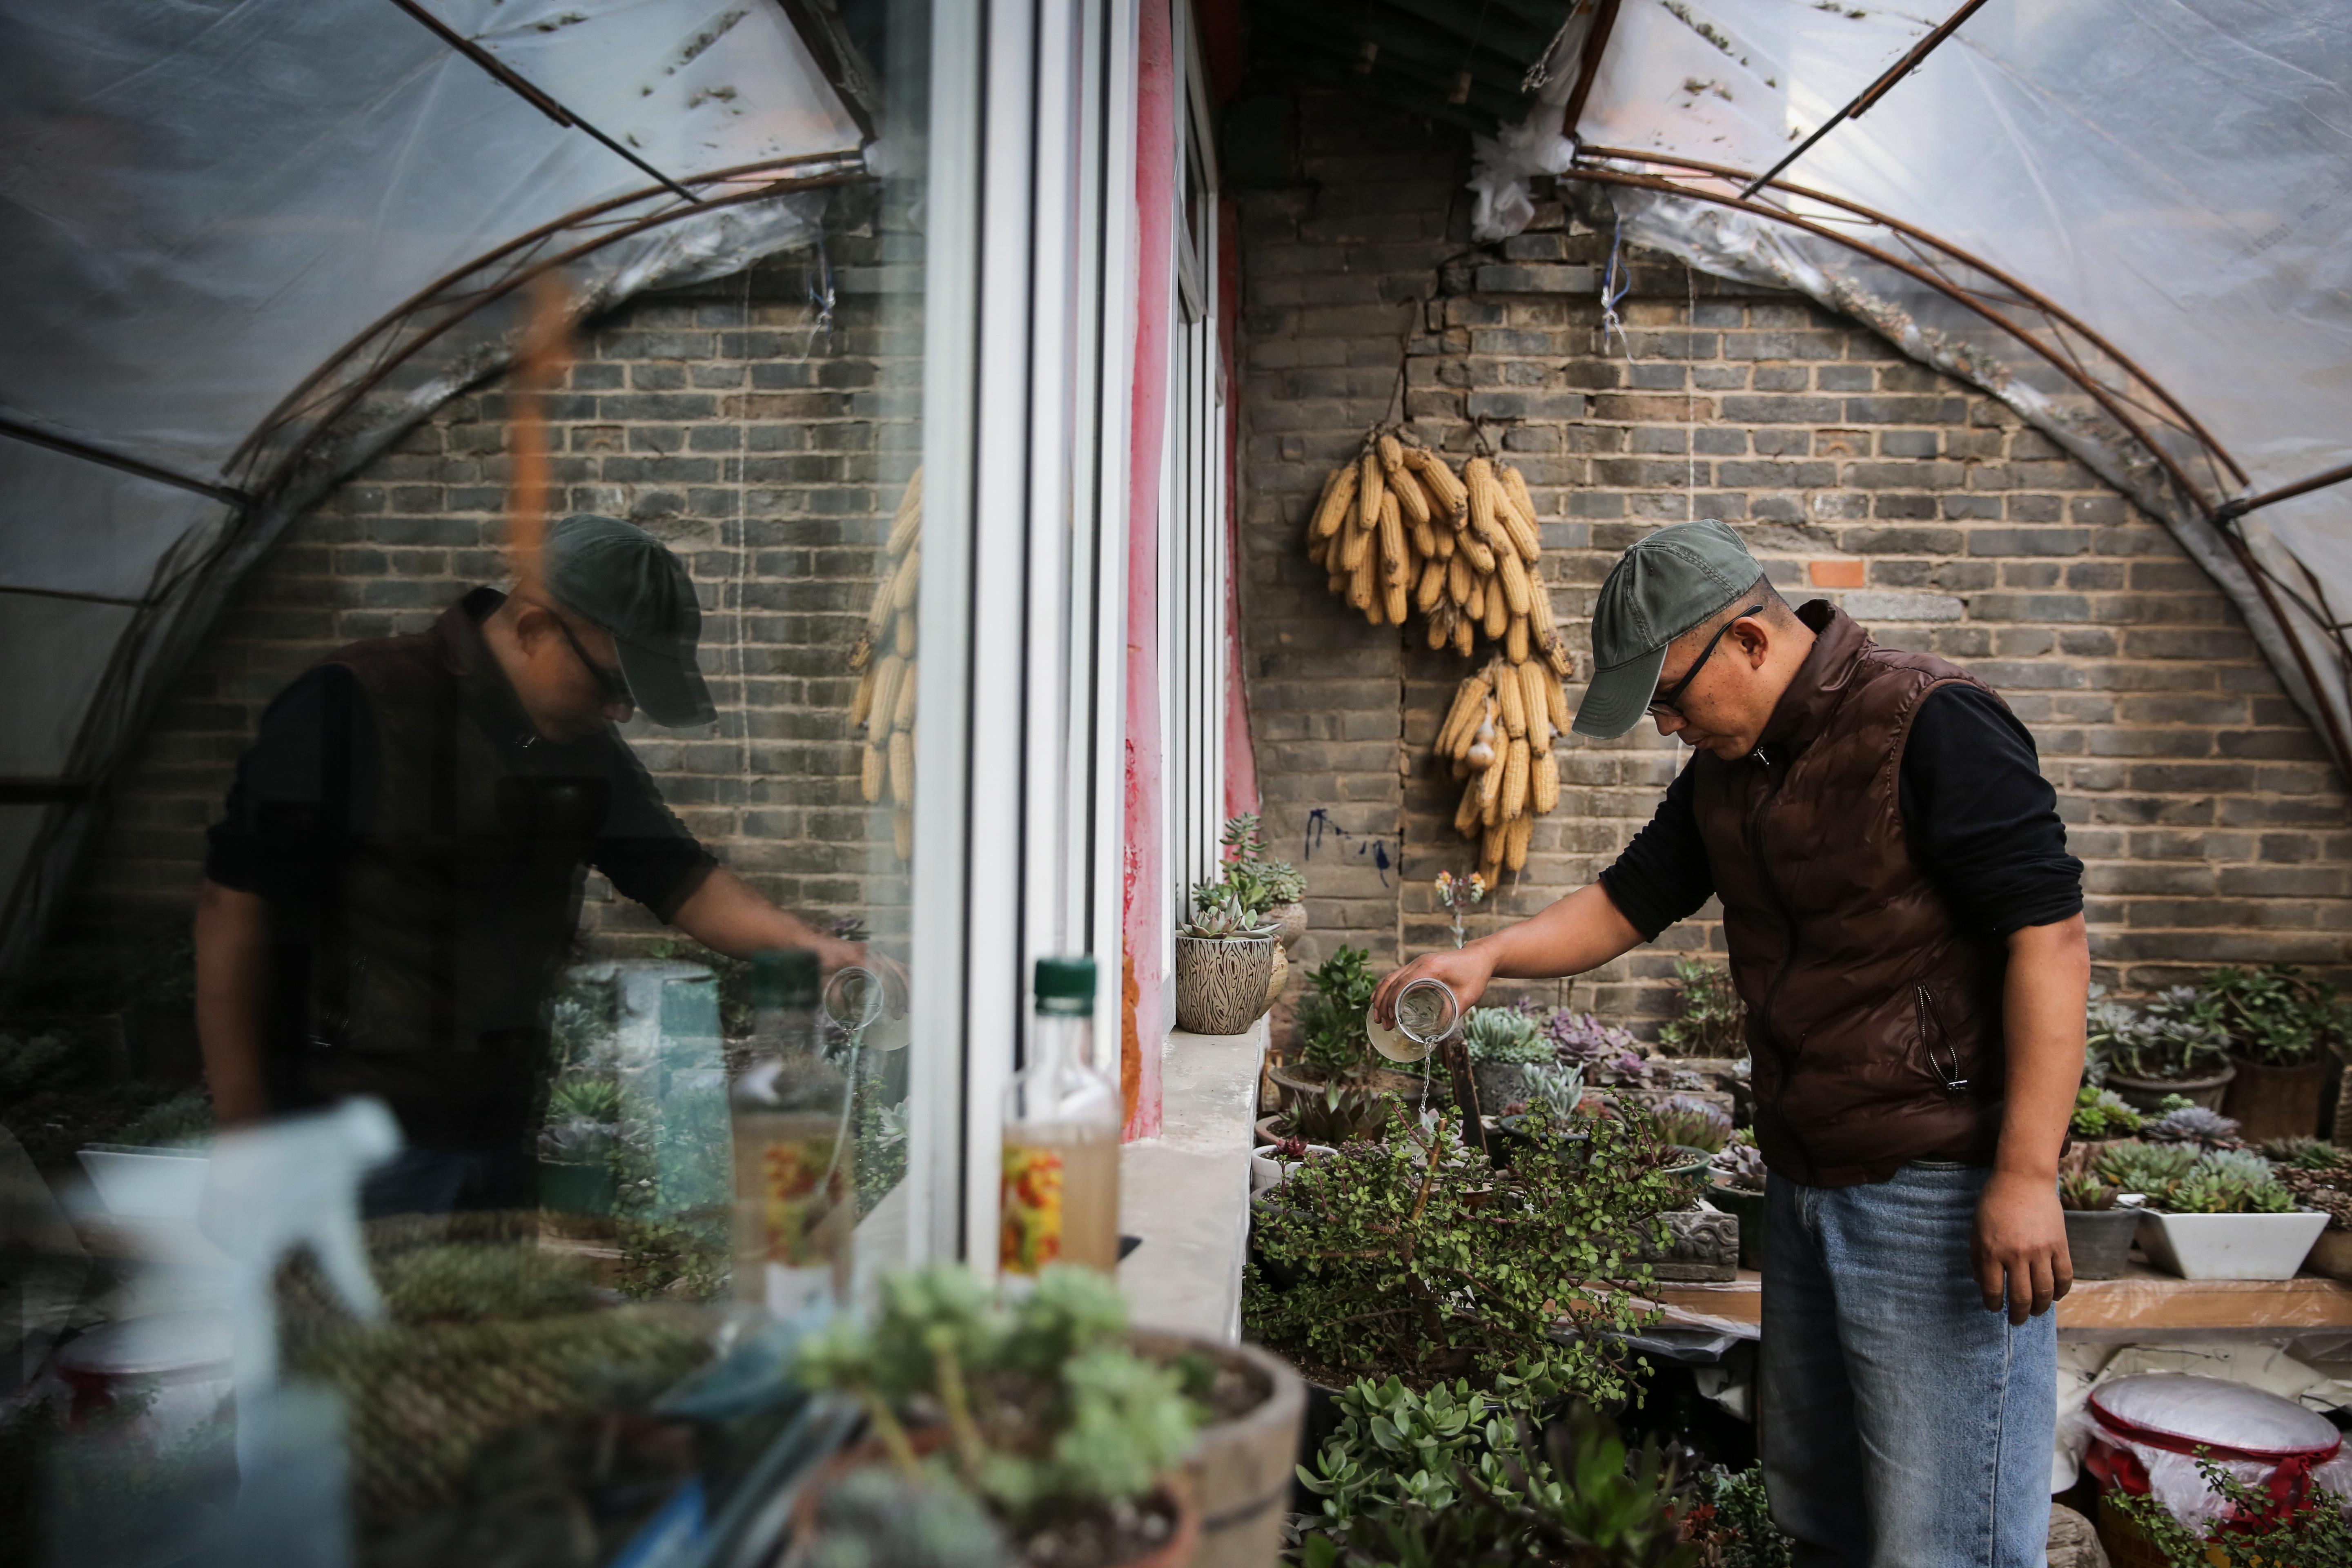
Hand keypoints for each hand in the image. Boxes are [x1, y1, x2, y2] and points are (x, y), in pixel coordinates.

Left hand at [821, 941, 909, 1017]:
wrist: (815, 943)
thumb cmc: (818, 959)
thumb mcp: (823, 979)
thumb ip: (836, 995)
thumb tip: (847, 1013)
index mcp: (859, 957)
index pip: (884, 974)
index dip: (892, 992)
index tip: (895, 1008)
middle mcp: (871, 953)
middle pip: (897, 970)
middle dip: (905, 991)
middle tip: (906, 1011)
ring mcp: (875, 953)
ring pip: (899, 967)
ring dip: (906, 985)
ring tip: (907, 1005)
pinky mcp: (875, 955)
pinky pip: (894, 965)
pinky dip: (902, 977)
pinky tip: (906, 990)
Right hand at [1370, 944, 1496, 1027]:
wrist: (1480, 956)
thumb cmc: (1476, 975)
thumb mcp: (1468, 997)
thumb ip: (1453, 1014)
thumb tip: (1438, 1036)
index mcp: (1430, 967)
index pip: (1402, 984)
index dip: (1392, 1002)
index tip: (1392, 1020)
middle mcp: (1420, 962)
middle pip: (1391, 981)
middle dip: (1383, 1004)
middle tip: (1384, 1024)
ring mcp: (1417, 962)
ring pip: (1390, 978)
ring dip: (1381, 997)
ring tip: (1378, 1017)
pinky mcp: (1418, 965)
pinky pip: (1396, 976)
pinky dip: (1386, 989)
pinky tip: (1381, 1001)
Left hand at [1973, 1169, 2071, 1324]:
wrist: (2023, 1179)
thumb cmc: (1994, 1203)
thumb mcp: (1977, 1229)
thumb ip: (1977, 1257)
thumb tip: (1981, 1284)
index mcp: (1990, 1251)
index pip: (1992, 1291)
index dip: (1993, 1305)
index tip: (1995, 1308)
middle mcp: (2015, 1254)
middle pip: (2021, 1297)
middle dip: (2019, 1314)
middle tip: (2017, 1320)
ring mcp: (2040, 1251)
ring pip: (2045, 1292)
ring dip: (2041, 1308)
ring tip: (2036, 1312)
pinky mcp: (2060, 1245)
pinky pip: (2064, 1277)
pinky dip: (2061, 1291)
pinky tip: (2054, 1296)